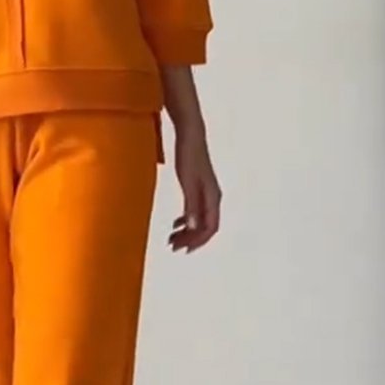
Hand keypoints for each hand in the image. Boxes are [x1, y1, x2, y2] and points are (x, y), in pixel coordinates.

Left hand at [169, 124, 220, 252]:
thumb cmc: (189, 155)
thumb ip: (190, 205)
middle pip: (205, 227)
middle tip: (172, 246)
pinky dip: (186, 221)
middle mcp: (212, 198)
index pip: (209, 228)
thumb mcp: (187, 182)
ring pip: (200, 220)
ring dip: (187, 232)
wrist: (190, 135)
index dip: (197, 241)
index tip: (183, 249)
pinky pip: (196, 211)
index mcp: (212, 197)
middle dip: (190, 239)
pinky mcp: (199, 188)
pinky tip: (176, 224)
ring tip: (172, 238)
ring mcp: (206, 193)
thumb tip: (191, 226)